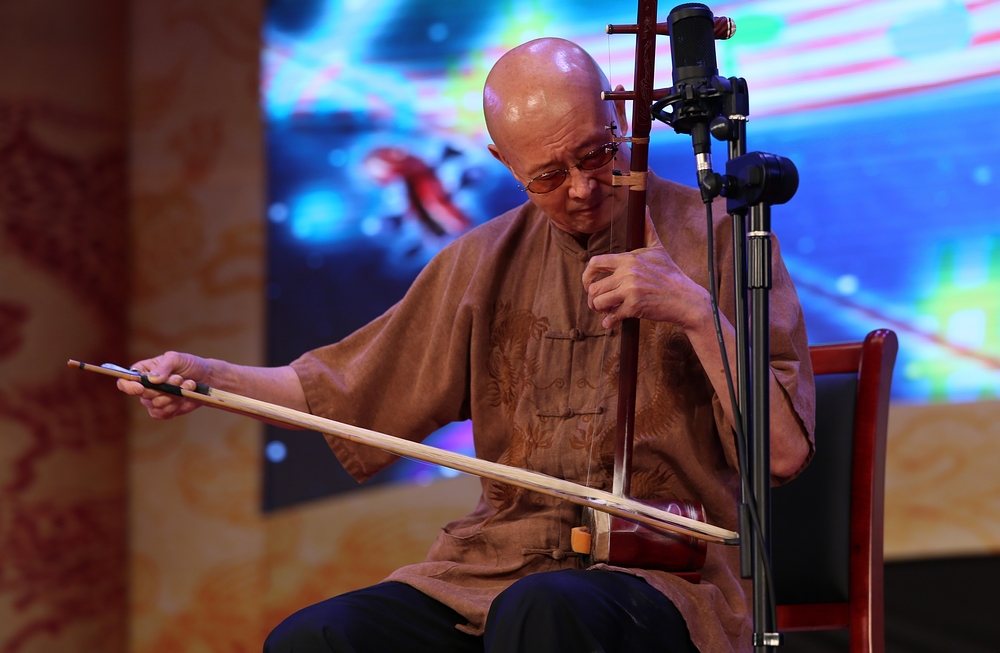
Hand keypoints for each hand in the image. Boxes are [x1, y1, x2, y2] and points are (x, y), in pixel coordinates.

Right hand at [116, 351, 211, 418]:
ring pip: (155, 405)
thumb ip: (164, 366)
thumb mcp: (177, 359)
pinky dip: (175, 405)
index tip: (140, 387)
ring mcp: (153, 400)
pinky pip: (162, 413)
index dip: (129, 387)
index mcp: (142, 371)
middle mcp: (145, 387)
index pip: (125, 382)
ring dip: (173, 395)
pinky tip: (185, 396)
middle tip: (178, 378)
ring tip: (187, 384)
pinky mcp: (164, 411)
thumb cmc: (190, 365)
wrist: (207, 379)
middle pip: (143, 395)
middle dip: (163, 388)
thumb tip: (152, 379)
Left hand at [582, 208, 710, 329]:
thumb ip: (647, 229)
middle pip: (594, 287)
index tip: (589, 284)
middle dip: (593, 298)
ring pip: (599, 301)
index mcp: (628, 259)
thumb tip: (645, 207)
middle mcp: (627, 272)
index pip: (595, 263)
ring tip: (605, 312)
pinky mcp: (635, 306)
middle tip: (599, 304)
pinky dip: (609, 322)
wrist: (686, 298)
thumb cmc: (671, 274)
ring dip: (599, 310)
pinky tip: (611, 323)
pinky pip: (612, 316)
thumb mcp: (658, 248)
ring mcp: (630, 289)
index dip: (586, 275)